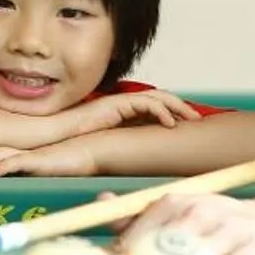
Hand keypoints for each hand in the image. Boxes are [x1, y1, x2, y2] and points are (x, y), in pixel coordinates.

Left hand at [0, 140, 98, 177]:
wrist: (88, 153)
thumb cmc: (63, 164)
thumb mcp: (36, 171)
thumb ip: (21, 174)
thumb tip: (3, 186)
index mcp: (15, 153)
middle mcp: (18, 150)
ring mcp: (28, 153)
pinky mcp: (39, 159)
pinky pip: (18, 161)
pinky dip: (2, 166)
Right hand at [63, 88, 201, 135]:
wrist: (57, 133)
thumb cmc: (76, 140)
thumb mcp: (108, 143)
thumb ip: (124, 144)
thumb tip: (141, 157)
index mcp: (123, 112)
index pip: (153, 107)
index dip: (172, 112)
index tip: (186, 124)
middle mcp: (124, 104)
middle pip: (160, 99)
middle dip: (181, 107)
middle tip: (197, 118)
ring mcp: (120, 101)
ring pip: (157, 97)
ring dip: (177, 106)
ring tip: (191, 118)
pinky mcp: (117, 103)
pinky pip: (146, 104)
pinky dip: (161, 111)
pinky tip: (170, 124)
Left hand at [117, 191, 254, 254]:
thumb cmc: (226, 226)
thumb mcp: (185, 214)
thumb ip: (143, 216)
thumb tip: (100, 202)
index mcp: (177, 204)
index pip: (139, 227)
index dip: (117, 254)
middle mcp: (200, 211)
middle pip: (162, 240)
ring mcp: (230, 228)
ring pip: (200, 251)